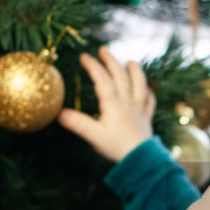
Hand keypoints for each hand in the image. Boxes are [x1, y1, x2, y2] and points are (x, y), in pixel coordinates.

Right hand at [58, 46, 155, 162]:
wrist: (140, 159)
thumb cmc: (116, 147)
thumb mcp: (94, 136)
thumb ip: (78, 124)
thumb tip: (60, 114)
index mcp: (113, 104)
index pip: (102, 79)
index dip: (93, 66)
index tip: (84, 56)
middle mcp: (127, 102)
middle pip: (121, 76)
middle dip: (111, 61)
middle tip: (103, 50)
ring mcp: (139, 109)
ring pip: (140, 85)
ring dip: (135, 72)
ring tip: (130, 62)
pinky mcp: (146, 118)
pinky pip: (150, 102)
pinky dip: (149, 93)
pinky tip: (147, 89)